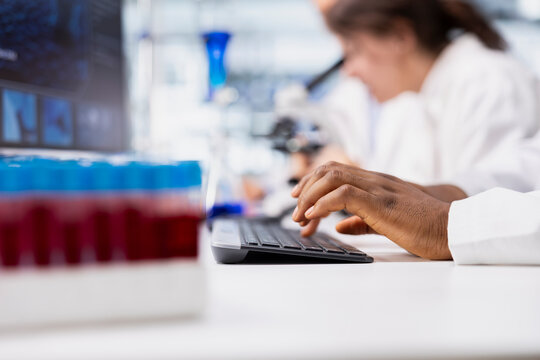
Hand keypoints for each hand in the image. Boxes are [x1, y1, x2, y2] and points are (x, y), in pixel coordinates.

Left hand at [291, 162, 452, 259]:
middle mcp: (374, 180)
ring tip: (301, 217)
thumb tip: (340, 225)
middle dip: (305, 188)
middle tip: (295, 212)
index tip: (299, 201)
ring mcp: (378, 189)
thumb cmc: (424, 227)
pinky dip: (323, 204)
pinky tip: (315, 217)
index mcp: (376, 183)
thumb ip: (362, 221)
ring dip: (309, 197)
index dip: (312, 182)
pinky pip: (343, 195)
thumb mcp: (387, 221)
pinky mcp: (381, 203)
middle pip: (328, 170)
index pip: (336, 170)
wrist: (454, 229)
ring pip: (332, 177)